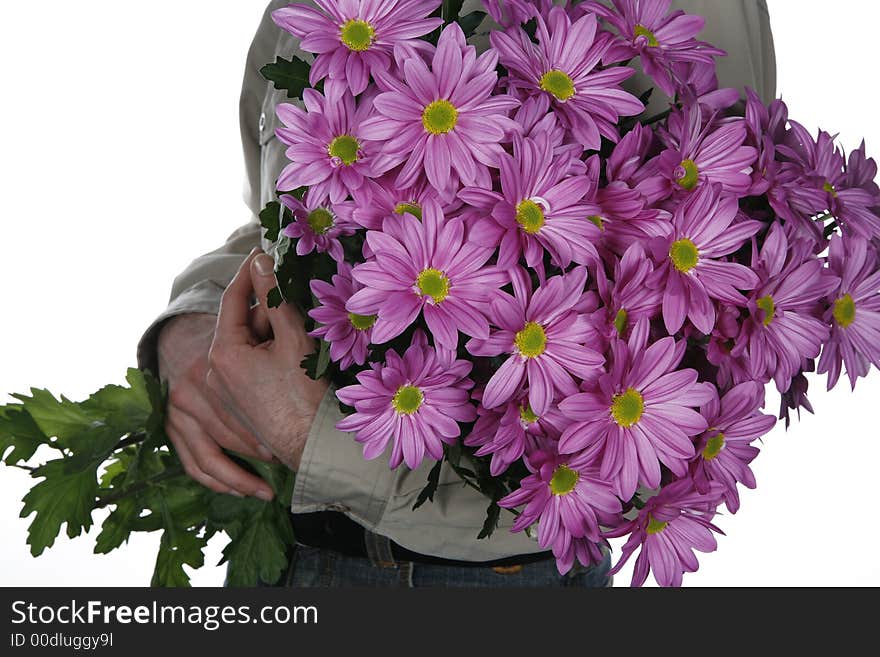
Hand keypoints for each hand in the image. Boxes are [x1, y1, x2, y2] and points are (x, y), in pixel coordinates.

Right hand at [158, 312, 276, 500]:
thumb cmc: (232, 334)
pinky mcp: (169, 426)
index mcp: (212, 364)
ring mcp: (175, 411)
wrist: (185, 336)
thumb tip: (305, 322)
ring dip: (242, 476)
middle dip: (262, 452)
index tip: (292, 445)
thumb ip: (277, 319)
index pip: (243, 406)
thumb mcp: (258, 323)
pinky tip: (244, 492)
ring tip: (269, 487)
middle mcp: (189, 391)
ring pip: (211, 456)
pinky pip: (194, 464)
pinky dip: (220, 481)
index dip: (268, 430)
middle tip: (289, 466)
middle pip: (231, 435)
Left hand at [206, 248, 327, 471]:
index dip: (250, 271)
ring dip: (275, 332)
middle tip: (298, 294)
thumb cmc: (303, 396)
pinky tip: (299, 353)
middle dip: (270, 307)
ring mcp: (227, 390)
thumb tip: (263, 263)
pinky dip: (273, 353)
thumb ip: (275, 297)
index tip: (263, 251)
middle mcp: (215, 371)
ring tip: (305, 329)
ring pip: (251, 345)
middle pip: (244, 323)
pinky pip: (253, 366)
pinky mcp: (241, 403)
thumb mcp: (292, 338)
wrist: (312, 447)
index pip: (232, 299)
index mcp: (222, 353)